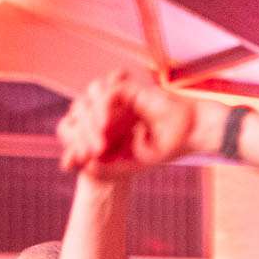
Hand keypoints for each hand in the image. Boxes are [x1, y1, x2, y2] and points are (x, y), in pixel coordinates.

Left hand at [57, 70, 209, 176]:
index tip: (69, 166)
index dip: (72, 149)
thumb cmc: (164, 149)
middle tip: (82, 157)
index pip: (79, 136)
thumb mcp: (130, 165)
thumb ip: (107, 168)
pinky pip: (107, 95)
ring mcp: (118, 102)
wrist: (189, 135)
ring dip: (89, 126)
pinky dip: (102, 111)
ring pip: (90, 106)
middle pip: (79, 120)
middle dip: (78, 139)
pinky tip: (104, 128)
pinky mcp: (129, 90)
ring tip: (97, 146)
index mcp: (108, 132)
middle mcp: (109, 114)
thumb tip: (84, 168)